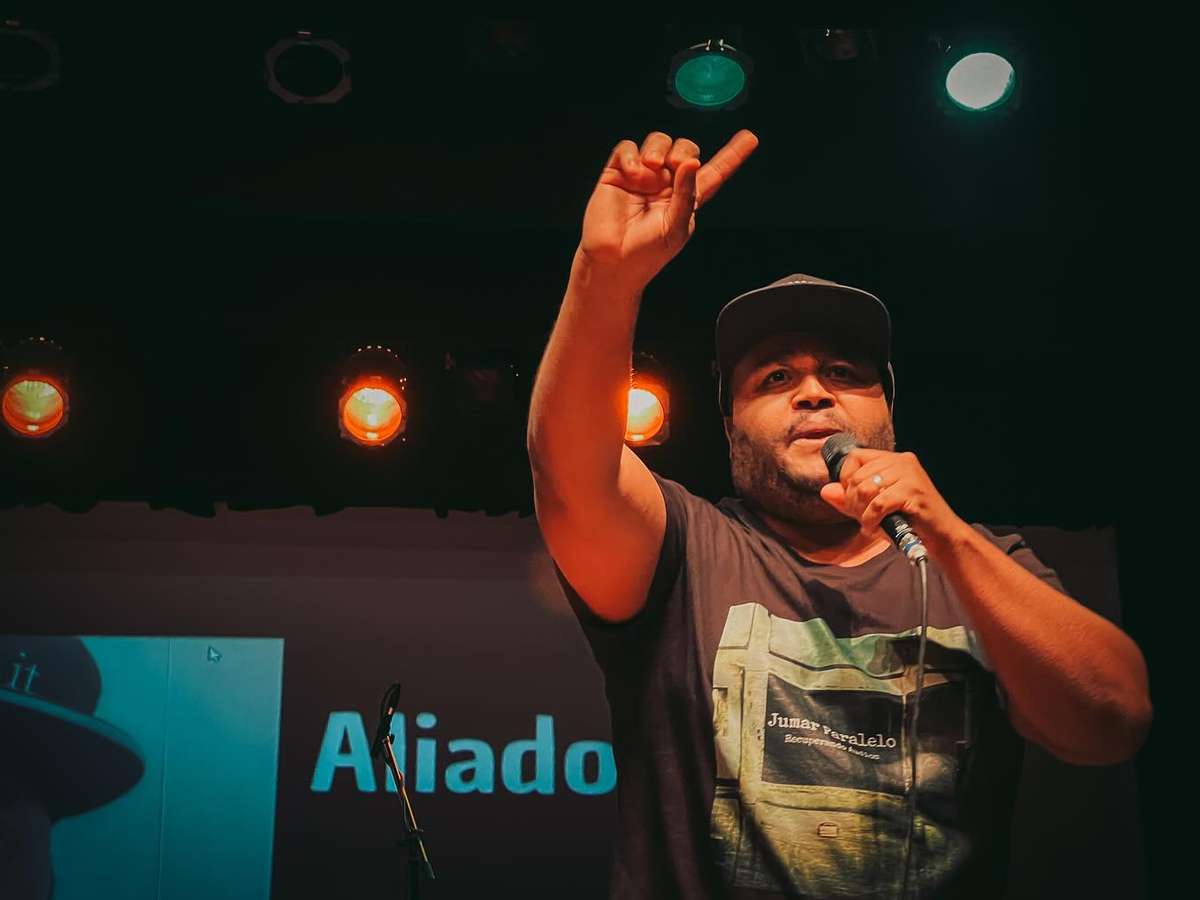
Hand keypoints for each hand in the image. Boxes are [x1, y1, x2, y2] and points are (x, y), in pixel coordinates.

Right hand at [578, 129, 758, 287]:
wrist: (613, 262)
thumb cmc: (647, 253)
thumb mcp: (676, 227)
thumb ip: (686, 194)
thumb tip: (690, 162)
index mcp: (688, 198)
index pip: (715, 172)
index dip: (732, 155)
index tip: (750, 138)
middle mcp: (668, 183)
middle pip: (685, 149)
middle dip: (683, 150)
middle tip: (675, 164)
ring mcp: (643, 176)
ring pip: (658, 141)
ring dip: (658, 148)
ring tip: (652, 167)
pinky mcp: (618, 173)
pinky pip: (628, 148)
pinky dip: (632, 155)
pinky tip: (633, 172)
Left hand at [818, 448, 968, 546]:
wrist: (940, 536)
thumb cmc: (908, 521)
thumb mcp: (874, 508)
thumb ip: (849, 499)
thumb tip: (826, 491)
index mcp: (894, 460)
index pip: (855, 457)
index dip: (845, 478)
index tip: (850, 498)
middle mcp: (902, 462)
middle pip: (858, 475)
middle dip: (852, 501)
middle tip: (861, 517)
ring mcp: (910, 475)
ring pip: (866, 489)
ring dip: (861, 511)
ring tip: (868, 523)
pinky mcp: (913, 491)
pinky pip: (878, 504)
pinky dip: (871, 519)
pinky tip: (875, 528)